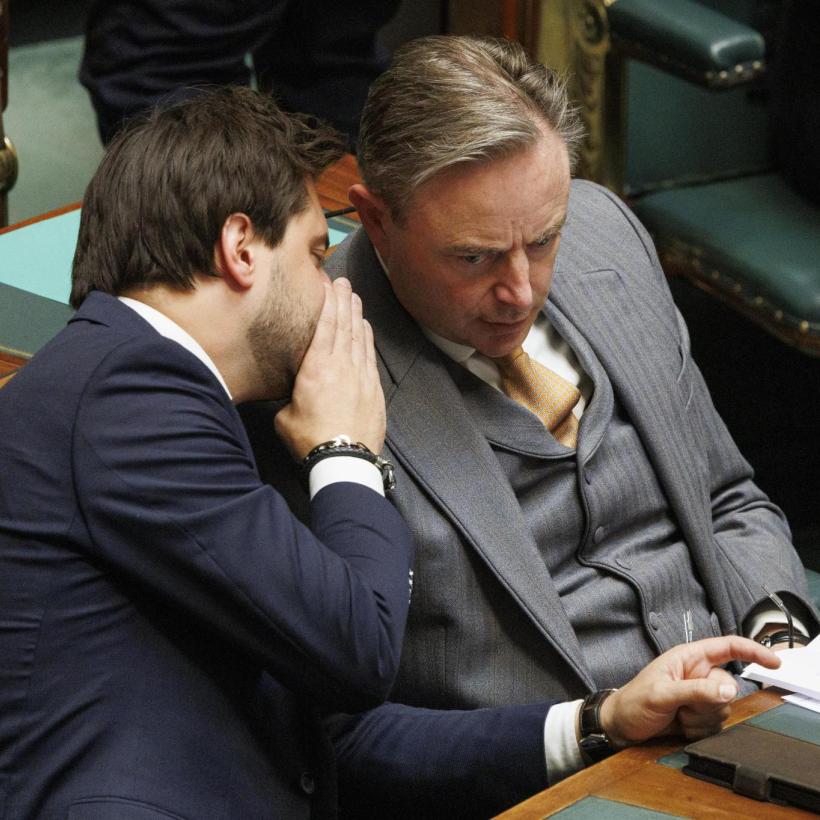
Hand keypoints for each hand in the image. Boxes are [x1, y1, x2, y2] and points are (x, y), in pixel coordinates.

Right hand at [275, 278, 385, 459]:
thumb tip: (292, 396)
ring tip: (355, 298)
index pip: (324, 326)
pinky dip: (368, 339)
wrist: (344, 460)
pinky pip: (370, 356)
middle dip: (344, 301)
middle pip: (345, 325)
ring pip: (360, 338)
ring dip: (357, 315)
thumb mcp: (284, 416)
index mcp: (317, 368)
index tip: (329, 284)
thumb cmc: (310, 441)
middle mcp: (342, 366)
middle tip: (344, 282)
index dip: (327, 302)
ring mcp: (361, 376)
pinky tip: (366, 329)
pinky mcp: (374, 390)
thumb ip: (289, 398)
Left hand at [599, 636, 779, 747]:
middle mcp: (697, 674)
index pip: (726, 648)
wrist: (621, 727)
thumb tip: (729, 691)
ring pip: (724, 708)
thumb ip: (696, 691)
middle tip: (682, 706)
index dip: (752, 651)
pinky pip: (716, 725)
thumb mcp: (662, 694)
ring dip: (702, 718)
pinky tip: (680, 726)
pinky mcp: (700, 716)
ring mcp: (700, 696)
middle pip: (729, 686)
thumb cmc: (633, 702)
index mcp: (688, 658)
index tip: (774, 661)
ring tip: (677, 715)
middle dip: (709, 701)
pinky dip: (700, 730)